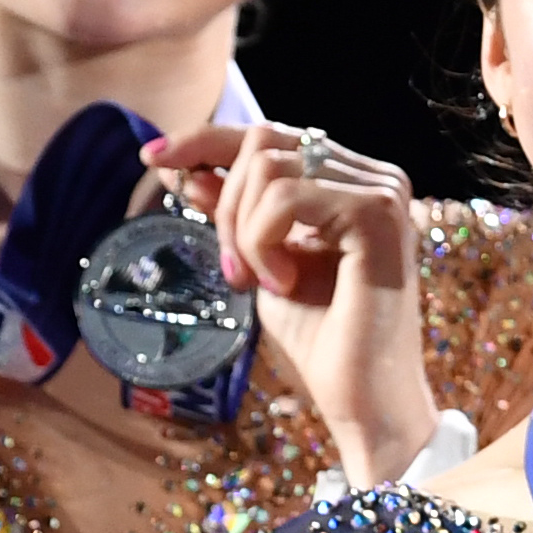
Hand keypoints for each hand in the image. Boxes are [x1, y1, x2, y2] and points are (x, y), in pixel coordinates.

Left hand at [149, 118, 436, 480]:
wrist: (361, 397)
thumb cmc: (320, 339)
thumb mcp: (260, 263)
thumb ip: (233, 213)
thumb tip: (182, 168)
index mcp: (351, 181)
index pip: (269, 135)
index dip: (205, 140)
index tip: (151, 158)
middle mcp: (374, 176)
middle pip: (261, 142)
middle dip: (224, 203)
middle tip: (232, 272)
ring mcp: (381, 190)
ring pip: (268, 167)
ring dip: (243, 230)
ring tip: (260, 283)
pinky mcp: (377, 211)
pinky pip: (285, 197)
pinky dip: (263, 242)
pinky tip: (281, 283)